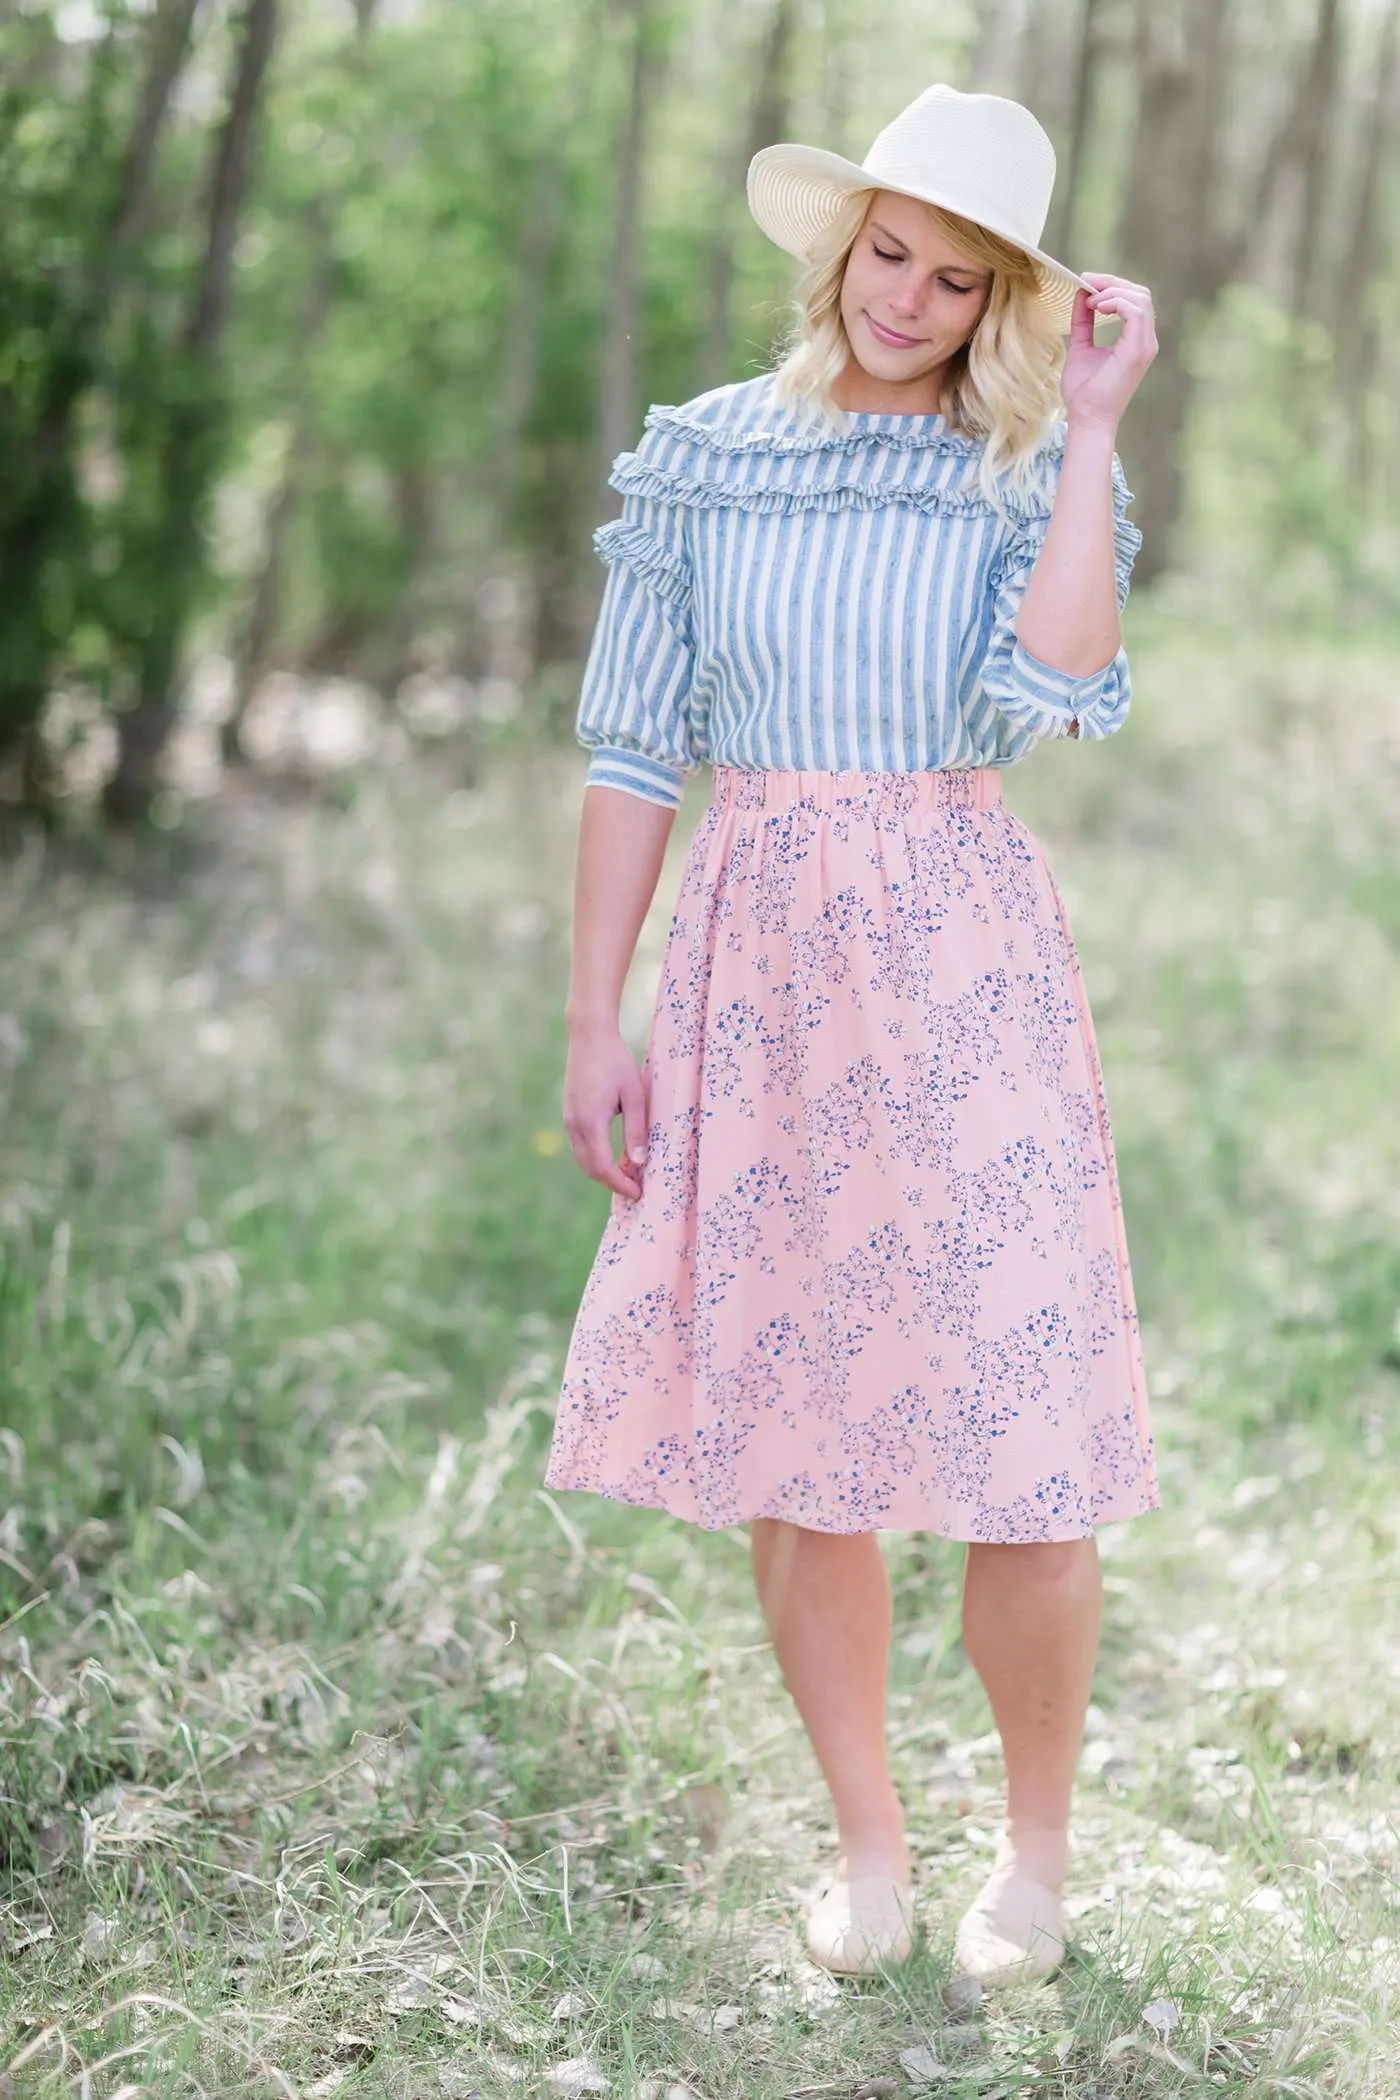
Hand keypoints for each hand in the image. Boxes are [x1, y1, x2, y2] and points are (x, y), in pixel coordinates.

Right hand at [563, 1022, 649, 1200]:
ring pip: (583, 1159)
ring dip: (602, 1172)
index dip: (620, 1184)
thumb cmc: (616, 1061)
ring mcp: (569, 1119)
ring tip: (627, 1175)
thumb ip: (636, 1130)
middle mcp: (575, 1124)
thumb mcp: (634, 1095)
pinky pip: (580, 1146)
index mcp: (591, 1122)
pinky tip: (613, 1157)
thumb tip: (639, 1162)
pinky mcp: (570, 1114)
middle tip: (635, 1188)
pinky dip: (595, 1158)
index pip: (603, 1167)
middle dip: (611, 1183)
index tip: (637, 1192)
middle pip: (590, 1169)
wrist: (589, 1036)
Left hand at [1060, 275, 1157, 431]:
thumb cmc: (1084, 393)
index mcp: (1136, 340)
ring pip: (1140, 298)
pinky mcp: (1138, 350)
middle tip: (1086, 281)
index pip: (1134, 299)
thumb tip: (1081, 294)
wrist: (1087, 419)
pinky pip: (1135, 310)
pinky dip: (1115, 302)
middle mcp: (1146, 341)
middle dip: (1112, 282)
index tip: (1086, 283)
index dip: (1112, 285)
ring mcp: (1145, 345)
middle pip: (1140, 293)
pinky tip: (1095, 306)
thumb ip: (1083, 321)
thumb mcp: (1080, 348)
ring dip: (1112, 291)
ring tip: (1090, 298)